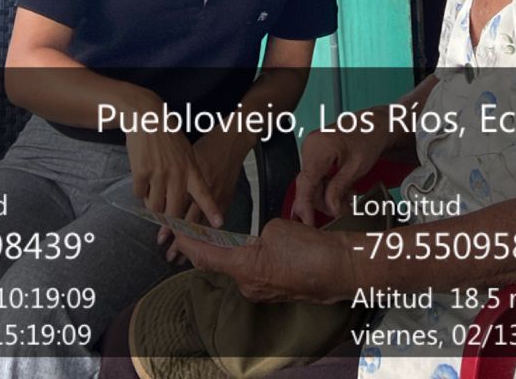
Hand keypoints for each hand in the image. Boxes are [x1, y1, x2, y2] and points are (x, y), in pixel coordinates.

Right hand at [126, 127, 221, 225]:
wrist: (147, 117)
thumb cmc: (168, 135)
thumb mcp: (186, 152)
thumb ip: (188, 175)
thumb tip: (184, 200)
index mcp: (190, 168)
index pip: (203, 193)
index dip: (211, 209)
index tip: (219, 223)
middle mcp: (177, 173)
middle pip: (173, 211)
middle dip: (168, 220)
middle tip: (164, 219)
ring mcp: (159, 173)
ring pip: (154, 207)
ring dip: (151, 202)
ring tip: (152, 188)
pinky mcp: (142, 172)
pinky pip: (139, 194)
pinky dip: (139, 189)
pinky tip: (142, 175)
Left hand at [158, 127, 246, 259]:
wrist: (231, 140)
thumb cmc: (206, 146)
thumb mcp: (186, 156)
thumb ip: (174, 176)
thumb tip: (157, 193)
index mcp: (190, 176)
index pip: (177, 205)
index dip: (169, 223)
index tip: (161, 237)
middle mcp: (203, 188)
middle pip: (188, 218)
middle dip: (179, 238)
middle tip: (169, 253)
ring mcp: (216, 194)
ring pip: (201, 222)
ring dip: (191, 239)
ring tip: (182, 255)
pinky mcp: (226, 196)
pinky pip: (215, 218)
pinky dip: (207, 231)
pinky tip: (202, 243)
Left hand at [167, 217, 357, 302]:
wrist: (340, 269)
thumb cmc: (310, 249)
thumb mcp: (275, 228)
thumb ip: (256, 234)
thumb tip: (256, 240)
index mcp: (244, 270)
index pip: (205, 257)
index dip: (187, 243)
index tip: (174, 230)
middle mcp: (249, 285)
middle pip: (218, 262)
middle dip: (205, 244)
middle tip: (194, 225)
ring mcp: (263, 290)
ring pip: (238, 266)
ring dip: (228, 250)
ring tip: (220, 230)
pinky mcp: (277, 289)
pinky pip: (255, 270)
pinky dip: (247, 256)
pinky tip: (253, 243)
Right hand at [292, 119, 391, 224]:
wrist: (374, 124)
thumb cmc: (369, 138)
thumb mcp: (357, 167)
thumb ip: (340, 188)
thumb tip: (330, 209)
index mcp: (318, 147)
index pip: (306, 183)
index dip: (305, 206)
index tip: (308, 224)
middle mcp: (310, 146)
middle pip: (309, 186)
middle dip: (326, 202)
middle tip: (345, 209)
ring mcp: (311, 149)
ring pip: (313, 184)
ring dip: (329, 195)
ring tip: (348, 197)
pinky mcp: (315, 153)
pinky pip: (316, 177)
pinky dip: (328, 186)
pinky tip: (343, 189)